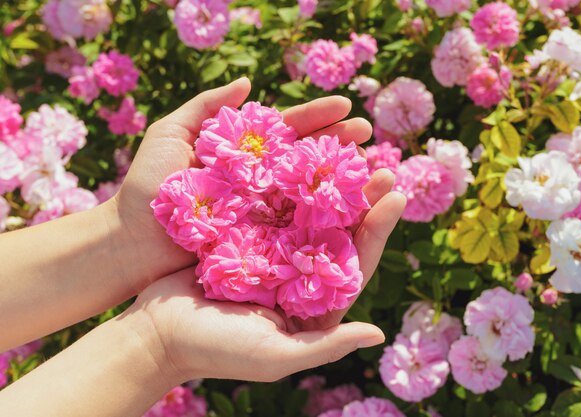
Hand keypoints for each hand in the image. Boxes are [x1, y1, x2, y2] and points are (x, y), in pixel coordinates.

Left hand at [109, 77, 383, 290]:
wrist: (132, 240)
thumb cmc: (149, 185)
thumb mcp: (172, 133)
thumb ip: (207, 105)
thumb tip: (248, 81)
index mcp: (246, 153)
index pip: (289, 131)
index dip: (317, 118)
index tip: (346, 108)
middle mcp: (263, 182)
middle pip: (308, 160)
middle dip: (339, 145)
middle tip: (369, 135)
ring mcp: (266, 213)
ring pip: (310, 193)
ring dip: (343, 182)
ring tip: (374, 172)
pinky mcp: (265, 243)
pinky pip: (300, 230)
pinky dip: (327, 221)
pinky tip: (353, 212)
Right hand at [123, 175, 404, 383]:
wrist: (155, 330)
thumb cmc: (215, 350)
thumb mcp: (274, 356)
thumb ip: (326, 346)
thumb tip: (378, 333)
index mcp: (314, 304)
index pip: (356, 264)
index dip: (377, 231)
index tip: (394, 197)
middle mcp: (298, 273)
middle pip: (338, 231)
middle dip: (361, 199)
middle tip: (381, 163)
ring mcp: (272, 250)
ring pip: (308, 210)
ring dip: (328, 181)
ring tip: (350, 148)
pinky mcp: (245, 232)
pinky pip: (271, 202)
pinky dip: (286, 179)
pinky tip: (301, 151)